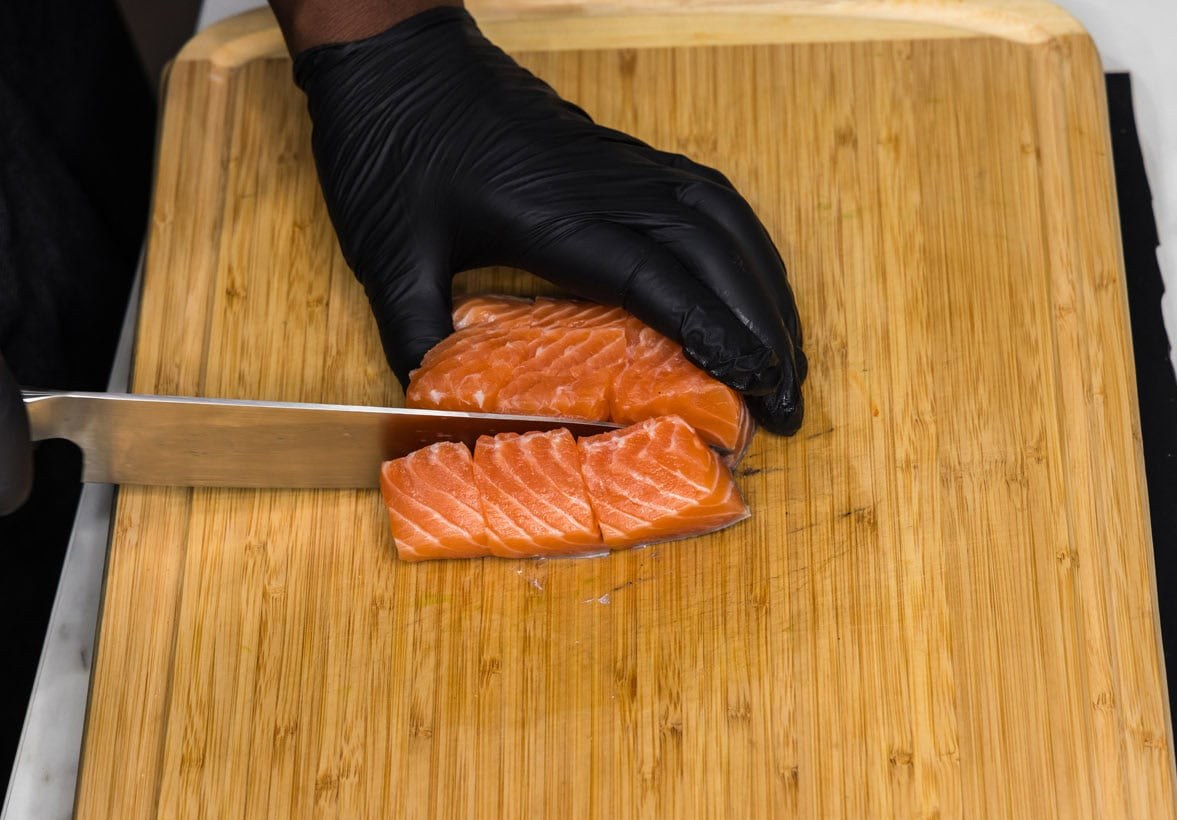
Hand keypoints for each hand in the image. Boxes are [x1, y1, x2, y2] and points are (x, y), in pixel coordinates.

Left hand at [292, 7, 805, 433]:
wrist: (395, 54)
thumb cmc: (388, 149)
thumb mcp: (387, 255)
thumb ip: (416, 334)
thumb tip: (432, 409)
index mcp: (551, 213)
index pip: (655, 277)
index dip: (711, 330)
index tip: (750, 383)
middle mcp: (603, 185)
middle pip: (712, 252)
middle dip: (762, 328)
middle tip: (788, 400)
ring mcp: (619, 163)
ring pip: (723, 219)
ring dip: (766, 286)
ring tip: (789, 355)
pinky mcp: (621, 154)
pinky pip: (707, 196)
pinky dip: (746, 244)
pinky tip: (754, 283)